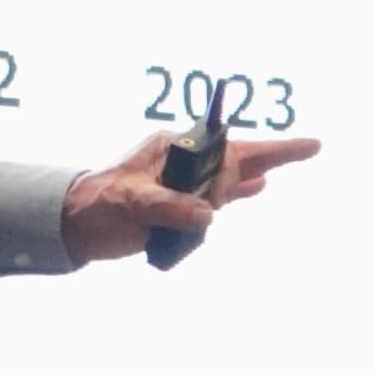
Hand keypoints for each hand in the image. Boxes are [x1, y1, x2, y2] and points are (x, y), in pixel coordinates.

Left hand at [58, 129, 323, 261]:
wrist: (75, 225)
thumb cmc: (98, 204)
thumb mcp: (131, 202)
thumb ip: (170, 206)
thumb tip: (207, 215)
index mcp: (173, 149)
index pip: (227, 150)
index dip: (270, 151)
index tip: (299, 154)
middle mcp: (183, 162)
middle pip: (236, 159)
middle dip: (259, 167)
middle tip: (240, 190)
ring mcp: (183, 184)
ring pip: (230, 178)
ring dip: (252, 179)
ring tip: (295, 156)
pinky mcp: (178, 206)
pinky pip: (216, 199)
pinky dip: (235, 195)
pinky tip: (257, 190)